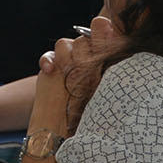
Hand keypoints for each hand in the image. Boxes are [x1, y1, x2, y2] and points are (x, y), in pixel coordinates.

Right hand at [32, 15, 118, 135]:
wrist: (69, 133)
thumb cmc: (96, 115)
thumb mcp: (108, 89)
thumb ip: (111, 65)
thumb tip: (114, 40)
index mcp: (107, 61)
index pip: (105, 35)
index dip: (102, 31)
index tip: (105, 28)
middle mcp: (88, 59)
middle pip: (84, 38)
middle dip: (86, 46)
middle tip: (89, 59)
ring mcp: (68, 63)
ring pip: (65, 44)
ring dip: (67, 54)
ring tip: (70, 70)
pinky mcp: (52, 69)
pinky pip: (48, 56)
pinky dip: (48, 60)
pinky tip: (51, 70)